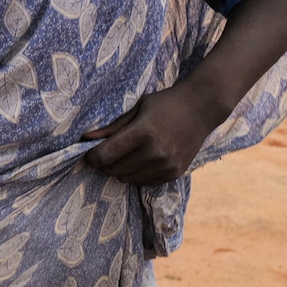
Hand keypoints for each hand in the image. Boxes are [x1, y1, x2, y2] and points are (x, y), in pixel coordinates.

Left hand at [85, 83, 221, 186]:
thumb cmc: (166, 104)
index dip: (92, 157)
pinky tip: (140, 161)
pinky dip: (137, 175)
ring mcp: (166, 165)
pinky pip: (145, 182)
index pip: (106, 155)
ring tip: (125, 156)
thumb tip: (85, 139)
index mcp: (143, 132)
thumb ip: (112, 127)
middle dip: (105, 164)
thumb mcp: (137, 108)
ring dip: (120, 170)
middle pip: (115, 169)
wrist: (201, 108)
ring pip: (128, 178)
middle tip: (106, 154)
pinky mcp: (174, 173)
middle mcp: (155, 152)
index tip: (88, 155)